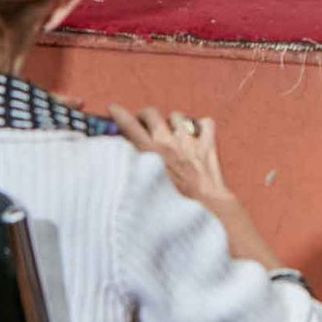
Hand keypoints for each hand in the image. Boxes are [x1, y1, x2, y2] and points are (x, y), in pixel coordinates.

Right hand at [111, 106, 232, 207]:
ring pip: (177, 116)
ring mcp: (189, 141)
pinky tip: (198, 134)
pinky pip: (206, 123)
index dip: (119, 114)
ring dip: (172, 122)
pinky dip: (201, 127)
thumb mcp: (146, 190)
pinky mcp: (208, 146)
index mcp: (150, 154)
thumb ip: (136, 172)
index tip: (113, 108)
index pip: (130, 127)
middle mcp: (168, 143)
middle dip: (145, 115)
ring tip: (171, 133)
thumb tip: (127, 163)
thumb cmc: (174, 209)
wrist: (206, 213)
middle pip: (152, 114)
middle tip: (144, 122)